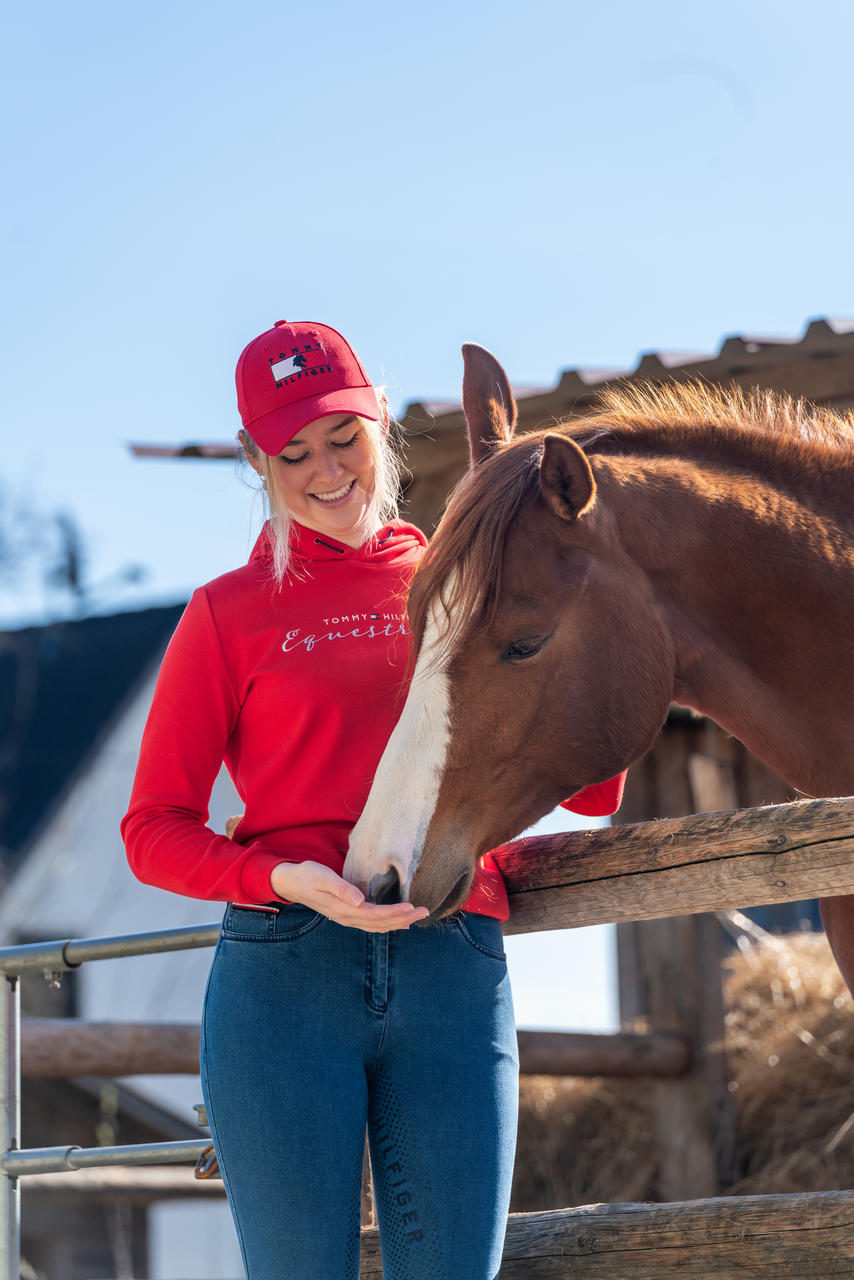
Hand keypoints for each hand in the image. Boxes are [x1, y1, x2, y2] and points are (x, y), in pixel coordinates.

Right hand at [269, 860, 429, 932]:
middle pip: (380, 923)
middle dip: (404, 918)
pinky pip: (371, 924)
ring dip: (398, 922)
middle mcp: (347, 918)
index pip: (375, 914)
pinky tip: (397, 921)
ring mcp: (347, 918)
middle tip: (425, 911)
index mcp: (344, 910)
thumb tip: (360, 901)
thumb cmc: (308, 875)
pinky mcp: (347, 914)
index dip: (394, 912)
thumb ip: (342, 889)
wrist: (292, 882)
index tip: (412, 907)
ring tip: (416, 917)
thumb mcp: (323, 877)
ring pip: (377, 926)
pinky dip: (387, 923)